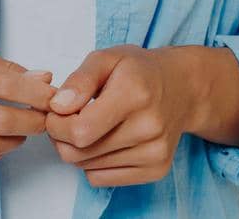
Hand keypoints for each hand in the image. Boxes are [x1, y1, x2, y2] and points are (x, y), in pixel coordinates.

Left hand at [43, 44, 193, 186]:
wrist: (182, 88)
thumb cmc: (139, 71)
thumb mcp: (106, 58)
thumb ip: (80, 80)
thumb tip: (58, 107)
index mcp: (134, 94)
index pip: (80, 130)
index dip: (57, 124)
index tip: (57, 111)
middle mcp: (149, 127)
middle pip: (80, 153)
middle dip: (61, 138)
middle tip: (67, 119)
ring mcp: (155, 152)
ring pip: (88, 167)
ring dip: (77, 150)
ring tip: (88, 126)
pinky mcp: (156, 169)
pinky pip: (102, 179)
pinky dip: (93, 163)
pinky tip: (104, 141)